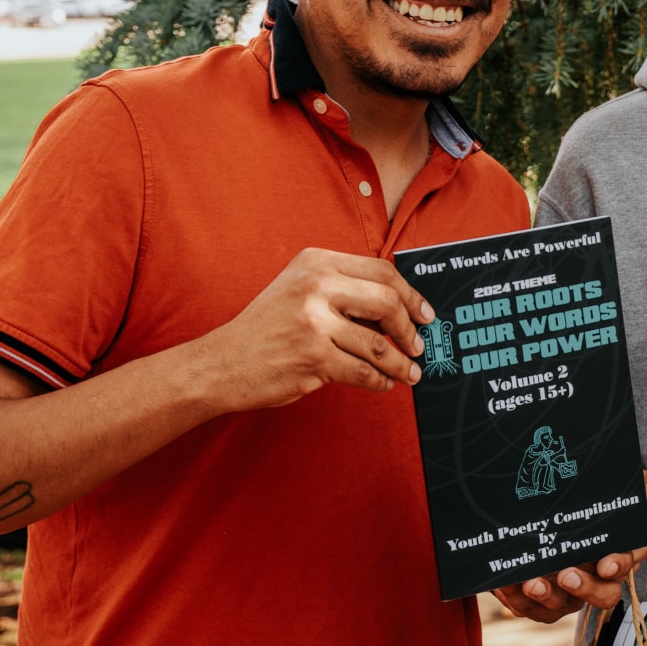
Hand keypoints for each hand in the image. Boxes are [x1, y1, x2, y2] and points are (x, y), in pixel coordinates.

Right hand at [198, 248, 433, 412]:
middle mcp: (315, 286)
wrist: (222, 362)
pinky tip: (383, 383)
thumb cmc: (267, 328)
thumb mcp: (300, 289)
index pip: (381, 271)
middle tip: (417, 345)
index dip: (410, 295)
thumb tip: (399, 308)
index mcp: (316, 262)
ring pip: (378, 343)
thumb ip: (342, 289)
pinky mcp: (312, 357)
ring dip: (400, 363)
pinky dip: (380, 380)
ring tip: (409, 373)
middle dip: (409, 328)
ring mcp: (313, 322)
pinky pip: (363, 371)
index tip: (424, 313)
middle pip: (386, 302)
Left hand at [492, 467, 646, 622]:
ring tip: (532, 580)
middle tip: (567, 573)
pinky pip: (531, 609)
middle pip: (605, 594)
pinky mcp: (540, 602)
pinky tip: (506, 583)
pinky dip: (518, 599)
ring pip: (566, 606)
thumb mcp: (611, 487)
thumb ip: (643, 486)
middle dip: (587, 587)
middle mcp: (597, 576)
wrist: (532, 516)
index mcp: (618, 551)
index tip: (608, 559)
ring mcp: (569, 593)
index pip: (634, 558)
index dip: (627, 559)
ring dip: (549, 596)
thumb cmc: (581, 503)